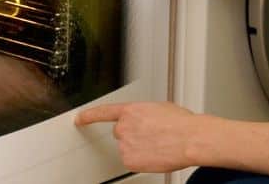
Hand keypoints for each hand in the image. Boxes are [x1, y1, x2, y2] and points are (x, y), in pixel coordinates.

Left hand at [74, 101, 199, 171]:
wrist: (188, 138)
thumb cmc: (180, 123)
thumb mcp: (159, 108)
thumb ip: (143, 113)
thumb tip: (144, 119)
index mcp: (131, 110)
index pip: (103, 112)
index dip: (90, 115)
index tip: (80, 118)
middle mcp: (124, 127)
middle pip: (120, 132)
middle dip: (133, 134)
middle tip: (152, 135)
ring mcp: (125, 145)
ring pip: (127, 148)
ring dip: (139, 147)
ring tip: (159, 144)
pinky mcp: (129, 161)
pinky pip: (132, 161)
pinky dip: (141, 160)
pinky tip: (156, 154)